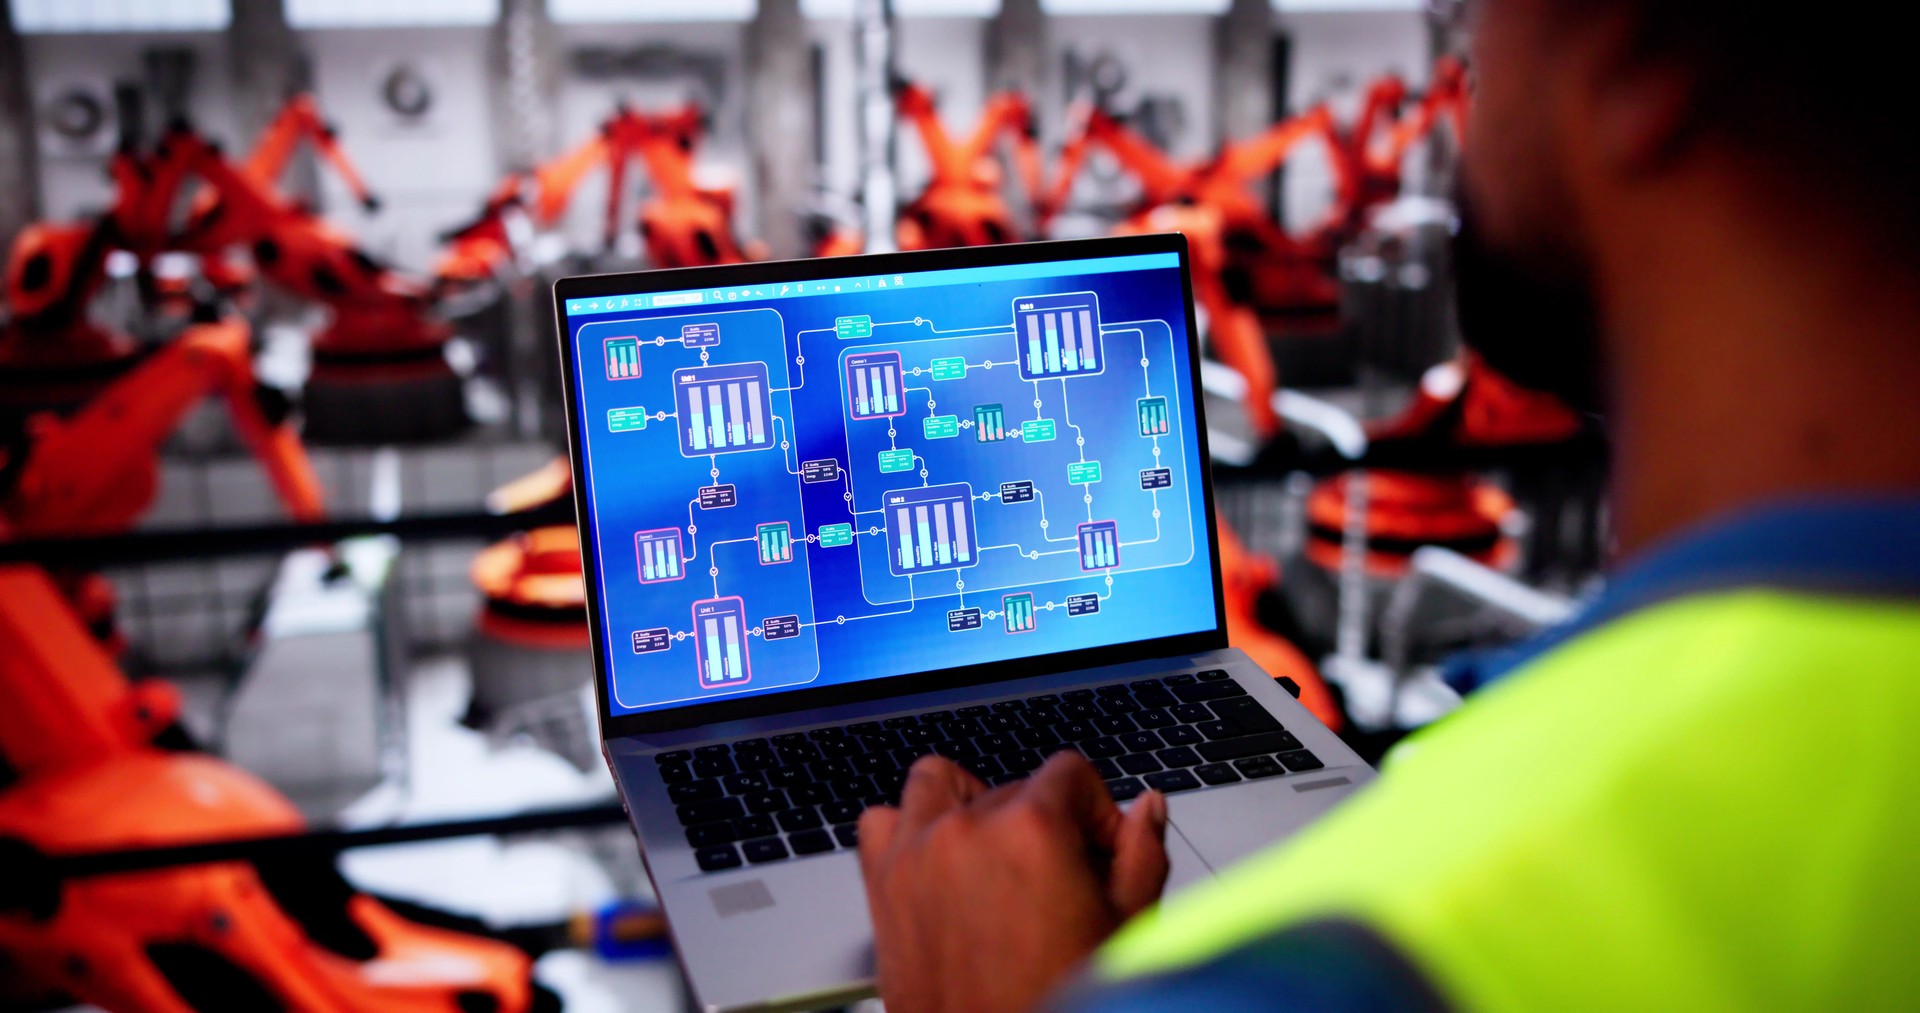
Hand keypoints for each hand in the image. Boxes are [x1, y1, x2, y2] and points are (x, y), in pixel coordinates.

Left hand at [857, 752, 1170, 1012]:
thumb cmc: (1053, 1002)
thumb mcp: (1124, 930)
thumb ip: (1141, 855)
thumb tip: (1147, 810)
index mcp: (1033, 831)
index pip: (1069, 773)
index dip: (1097, 813)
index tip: (1100, 850)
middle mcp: (969, 831)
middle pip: (1014, 786)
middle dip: (1044, 823)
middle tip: (1059, 879)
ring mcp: (918, 853)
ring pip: (940, 783)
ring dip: (970, 804)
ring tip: (996, 852)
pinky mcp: (883, 883)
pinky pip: (881, 821)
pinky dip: (907, 831)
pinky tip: (939, 861)